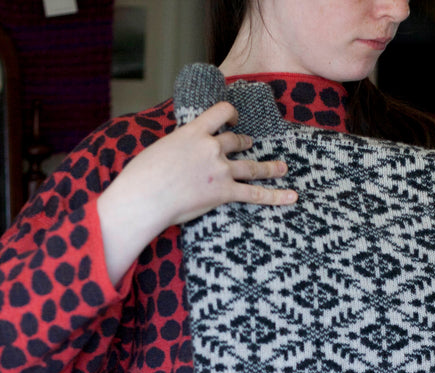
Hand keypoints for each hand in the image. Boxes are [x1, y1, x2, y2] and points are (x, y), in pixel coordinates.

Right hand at [98, 101, 296, 283]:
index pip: (221, 112)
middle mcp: (211, 147)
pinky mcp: (223, 192)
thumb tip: (181, 151)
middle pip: (236, 141)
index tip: (234, 118)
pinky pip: (255, 194)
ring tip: (281, 167)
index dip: (231, 113)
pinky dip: (276, 196)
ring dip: (269, 167)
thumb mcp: (160, 149)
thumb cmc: (142, 176)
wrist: (143, 198)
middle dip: (244, 143)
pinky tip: (292, 196)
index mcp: (193, 132)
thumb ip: (179, 146)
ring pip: (252, 166)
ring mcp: (220, 170)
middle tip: (249, 144)